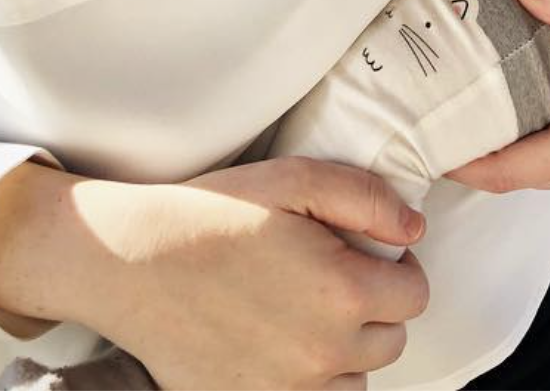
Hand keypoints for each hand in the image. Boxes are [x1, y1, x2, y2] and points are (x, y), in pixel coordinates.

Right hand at [0, 156, 428, 389]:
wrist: (134, 262)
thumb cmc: (211, 215)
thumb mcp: (294, 180)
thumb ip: (366, 199)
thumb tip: (413, 228)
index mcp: (341, 291)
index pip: (414, 294)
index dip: (397, 267)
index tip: (368, 254)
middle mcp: (323, 352)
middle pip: (390, 341)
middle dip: (372, 307)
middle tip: (328, 276)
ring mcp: (288, 390)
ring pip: (355, 380)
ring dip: (343, 350)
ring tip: (301, 310)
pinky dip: (307, 378)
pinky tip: (278, 342)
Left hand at [445, 0, 549, 193]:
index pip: (508, 170)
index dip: (460, 161)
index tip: (417, 144)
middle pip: (517, 174)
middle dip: (471, 154)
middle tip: (427, 121)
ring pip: (541, 168)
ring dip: (503, 149)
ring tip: (463, 111)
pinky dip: (533, 141)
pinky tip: (520, 108)